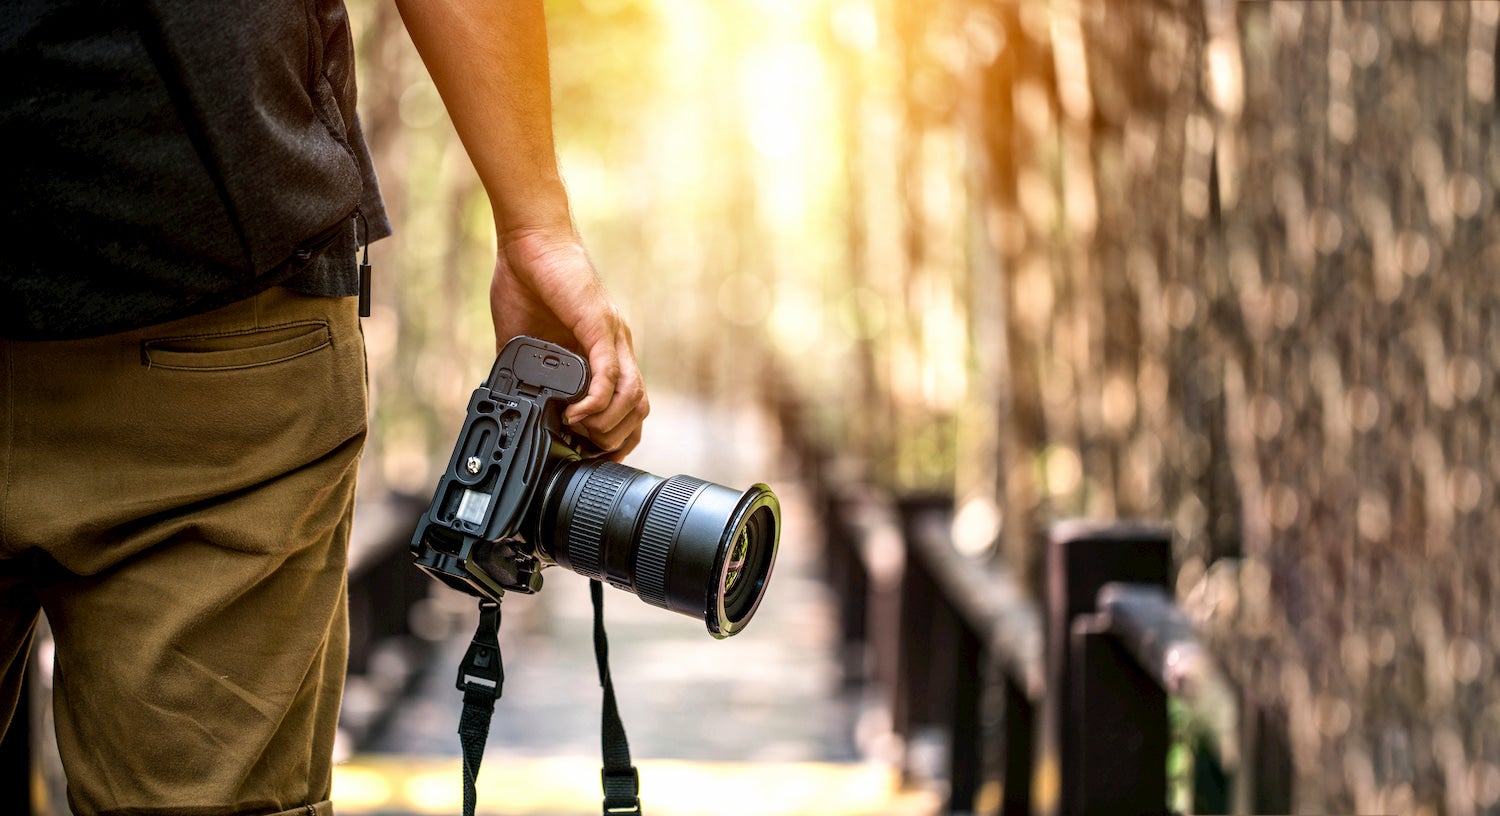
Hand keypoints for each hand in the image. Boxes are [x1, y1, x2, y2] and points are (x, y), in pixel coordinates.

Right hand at [490, 227, 647, 459]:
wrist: (529, 241)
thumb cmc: (528, 281)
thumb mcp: (524, 342)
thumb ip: (526, 373)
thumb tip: (512, 404)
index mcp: (602, 353)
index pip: (627, 406)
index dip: (615, 437)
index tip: (590, 456)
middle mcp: (616, 347)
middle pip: (639, 409)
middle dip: (616, 440)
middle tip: (587, 453)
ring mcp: (612, 338)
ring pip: (633, 397)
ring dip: (608, 425)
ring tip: (579, 433)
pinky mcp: (600, 327)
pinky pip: (609, 374)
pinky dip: (596, 402)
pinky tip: (576, 414)